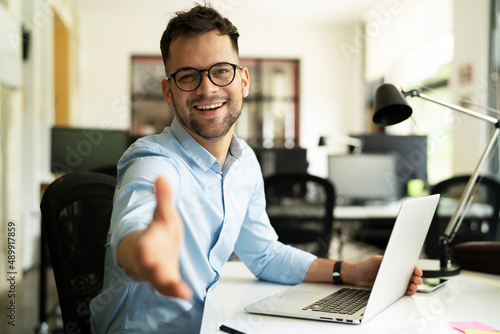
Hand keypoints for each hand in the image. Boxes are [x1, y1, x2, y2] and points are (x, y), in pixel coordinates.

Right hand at [118, 177, 191, 298]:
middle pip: (149, 267)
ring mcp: (157, 273)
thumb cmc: (156, 234)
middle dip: (152, 269)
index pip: (144, 245)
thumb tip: (162, 176)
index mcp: (147, 243)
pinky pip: (170, 289)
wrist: (150, 253)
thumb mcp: (163, 214)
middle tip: (156, 270)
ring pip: (159, 281)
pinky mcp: (166, 282)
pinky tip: (187, 294)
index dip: (145, 248)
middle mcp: (149, 261)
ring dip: (168, 285)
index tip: (146, 249)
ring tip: (180, 290)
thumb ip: (163, 198)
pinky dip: (176, 292)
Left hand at [344, 256, 422, 295]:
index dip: (414, 268)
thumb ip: (385, 260)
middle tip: (417, 281)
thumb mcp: (375, 260)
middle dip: (416, 278)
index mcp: (393, 264)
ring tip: (413, 288)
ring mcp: (393, 282)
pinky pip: (401, 292)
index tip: (417, 271)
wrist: (355, 277)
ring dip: (412, 286)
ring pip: (407, 284)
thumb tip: (395, 261)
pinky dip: (407, 292)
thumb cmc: (364, 267)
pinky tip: (409, 293)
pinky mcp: (390, 290)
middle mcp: (395, 273)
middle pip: (409, 276)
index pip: (407, 266)